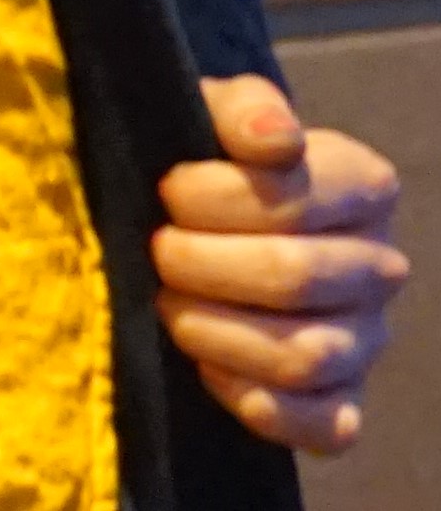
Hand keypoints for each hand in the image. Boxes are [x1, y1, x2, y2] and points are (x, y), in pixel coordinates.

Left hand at [156, 75, 405, 451]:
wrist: (198, 226)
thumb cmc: (206, 161)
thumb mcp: (214, 113)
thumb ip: (242, 108)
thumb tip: (271, 139)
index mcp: (363, 187)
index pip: (295, 199)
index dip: (211, 197)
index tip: (166, 190)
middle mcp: (377, 266)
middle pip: (296, 277)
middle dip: (200, 264)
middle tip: (156, 250)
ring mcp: (364, 339)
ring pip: (304, 355)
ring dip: (215, 333)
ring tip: (168, 305)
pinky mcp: (341, 401)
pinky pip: (321, 426)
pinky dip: (258, 405)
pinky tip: (205, 370)